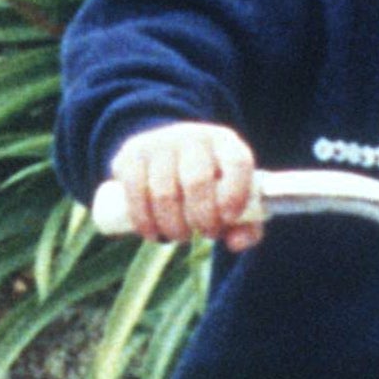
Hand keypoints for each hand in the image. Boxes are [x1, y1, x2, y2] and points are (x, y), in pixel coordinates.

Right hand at [102, 119, 264, 246]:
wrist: (168, 154)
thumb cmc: (210, 185)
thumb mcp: (233, 198)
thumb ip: (246, 226)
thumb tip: (234, 243)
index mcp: (226, 143)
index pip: (236, 163)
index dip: (234, 195)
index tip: (228, 219)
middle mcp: (193, 136)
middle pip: (197, 181)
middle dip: (202, 218)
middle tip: (204, 233)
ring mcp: (160, 142)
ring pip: (164, 192)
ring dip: (173, 225)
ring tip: (180, 235)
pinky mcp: (132, 154)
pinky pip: (135, 193)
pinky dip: (144, 221)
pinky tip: (153, 233)